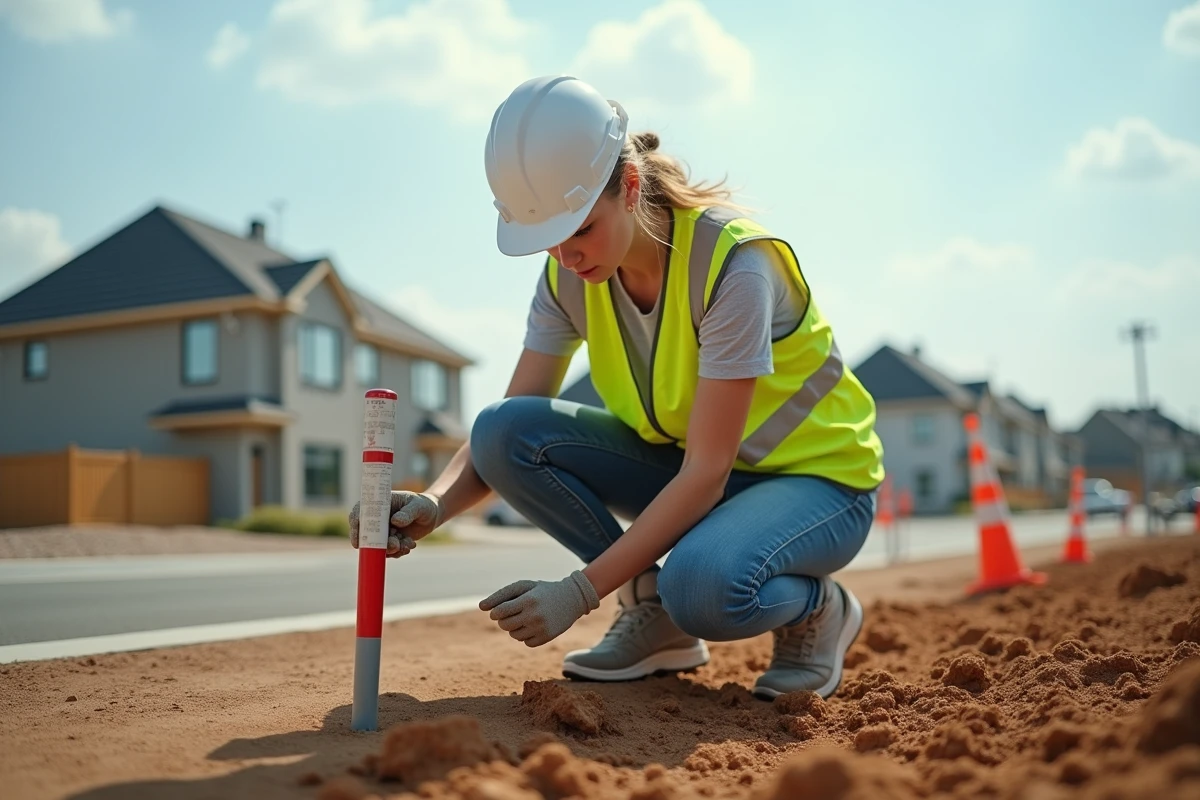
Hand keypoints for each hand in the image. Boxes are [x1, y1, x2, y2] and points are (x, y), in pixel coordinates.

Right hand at [348, 491, 443, 558]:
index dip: (356, 529)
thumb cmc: (423, 504)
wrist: (431, 515)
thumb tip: (395, 521)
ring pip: (379, 546)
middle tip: (395, 545)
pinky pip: (390, 552)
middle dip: (379, 544)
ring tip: (408, 543)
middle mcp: (377, 519)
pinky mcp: (391, 542)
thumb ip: (408, 512)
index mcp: (378, 504)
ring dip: (392, 549)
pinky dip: (399, 551)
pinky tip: (410, 545)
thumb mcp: (418, 506)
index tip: (358, 542)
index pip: (359, 515)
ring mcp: (383, 532)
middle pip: (367, 535)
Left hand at [479, 570, 599, 646]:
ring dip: (515, 628)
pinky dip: (526, 635)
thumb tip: (481, 607)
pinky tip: (534, 626)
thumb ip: (502, 594)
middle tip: (513, 613)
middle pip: (504, 625)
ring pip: (514, 635)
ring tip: (525, 618)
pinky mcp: (546, 638)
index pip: (499, 612)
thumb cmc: (542, 590)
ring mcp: (541, 628)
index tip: (498, 610)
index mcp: (528, 600)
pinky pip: (525, 642)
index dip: (495, 612)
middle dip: (504, 620)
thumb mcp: (524, 586)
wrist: (572, 599)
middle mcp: (535, 615)